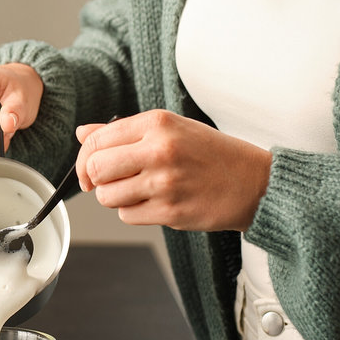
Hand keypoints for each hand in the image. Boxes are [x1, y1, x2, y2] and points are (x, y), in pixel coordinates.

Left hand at [75, 110, 270, 231]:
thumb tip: (82, 134)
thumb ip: (123, 131)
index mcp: (157, 123)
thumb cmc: (210, 153)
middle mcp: (159, 151)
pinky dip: (133, 212)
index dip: (83, 157)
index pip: (96, 140)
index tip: (87, 168)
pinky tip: (153, 202)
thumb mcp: (170, 128)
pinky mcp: (172, 212)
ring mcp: (165, 183)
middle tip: (106, 181)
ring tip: (136, 190)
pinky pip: (128, 216)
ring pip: (108, 196)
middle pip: (96, 169)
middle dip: (93, 178)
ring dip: (114, 197)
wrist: (257, 183)